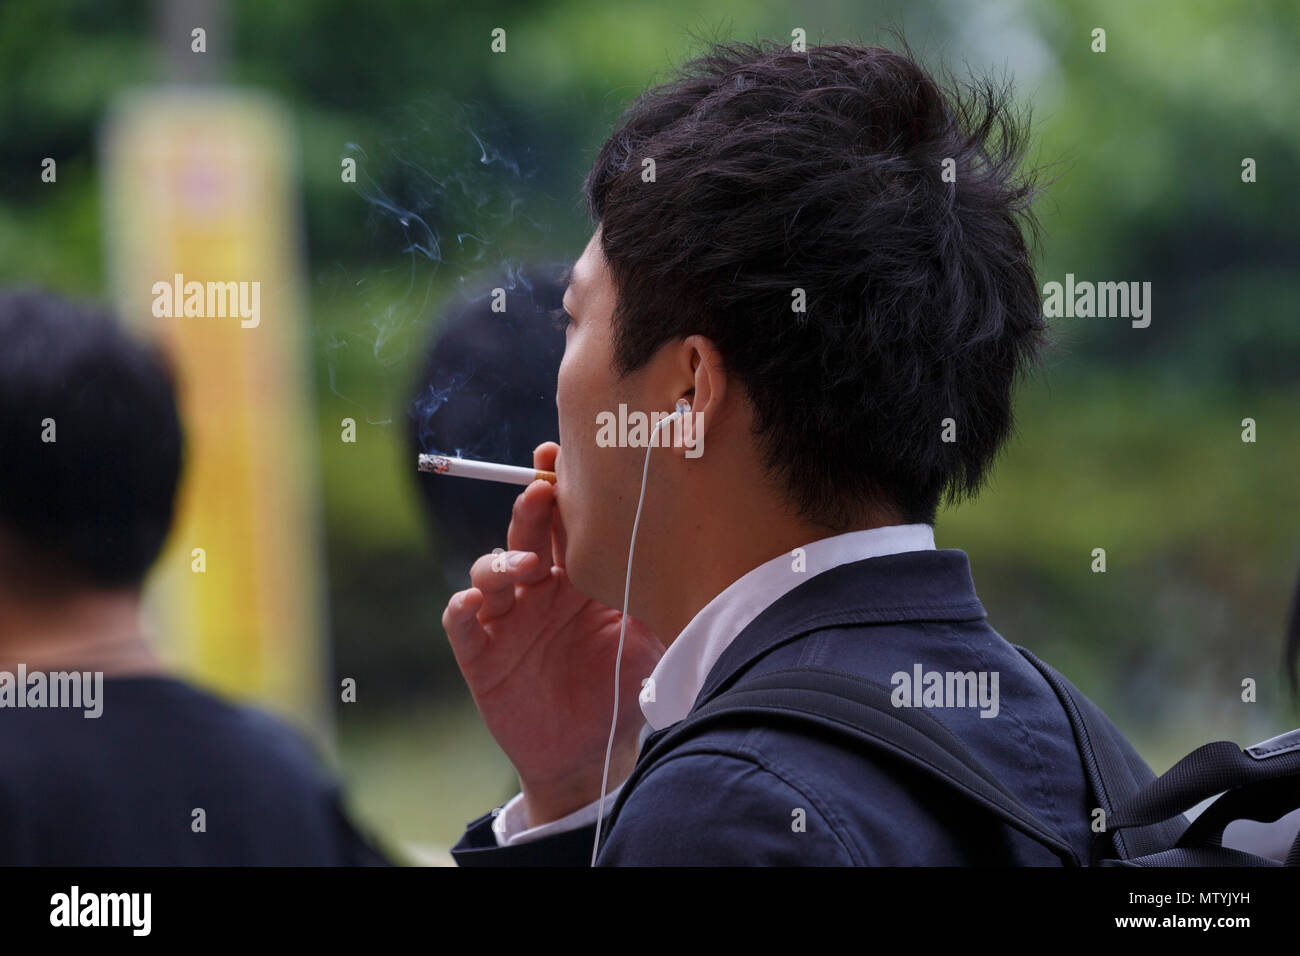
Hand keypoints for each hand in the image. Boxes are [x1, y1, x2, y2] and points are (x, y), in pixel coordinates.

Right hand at [441, 442, 665, 826]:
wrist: (592, 752)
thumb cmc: (622, 688)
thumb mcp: (652, 643)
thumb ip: (665, 603)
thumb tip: (704, 567)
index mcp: (579, 576)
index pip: (568, 523)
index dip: (564, 491)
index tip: (566, 458)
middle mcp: (539, 588)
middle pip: (528, 534)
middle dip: (532, 508)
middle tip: (544, 489)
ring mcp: (508, 619)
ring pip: (490, 571)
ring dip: (502, 559)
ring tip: (528, 565)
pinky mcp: (482, 654)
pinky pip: (462, 623)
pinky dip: (463, 608)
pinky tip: (474, 603)